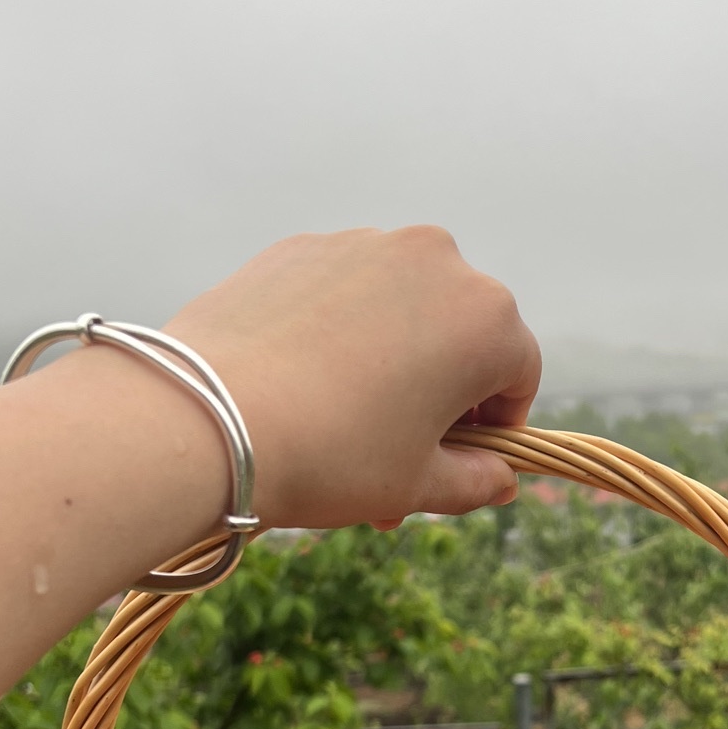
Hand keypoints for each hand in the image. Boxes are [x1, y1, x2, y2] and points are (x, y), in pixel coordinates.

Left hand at [164, 226, 539, 529]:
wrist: (209, 417)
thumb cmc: (331, 455)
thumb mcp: (417, 484)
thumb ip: (476, 480)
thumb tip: (500, 479)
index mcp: (486, 319)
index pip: (518, 374)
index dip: (496, 427)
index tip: (458, 461)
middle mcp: (437, 261)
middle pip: (460, 334)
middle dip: (440, 393)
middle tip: (397, 455)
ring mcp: (366, 244)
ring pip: (401, 309)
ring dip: (391, 360)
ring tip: (343, 423)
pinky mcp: (303, 245)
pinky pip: (344, 291)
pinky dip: (339, 332)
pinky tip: (303, 385)